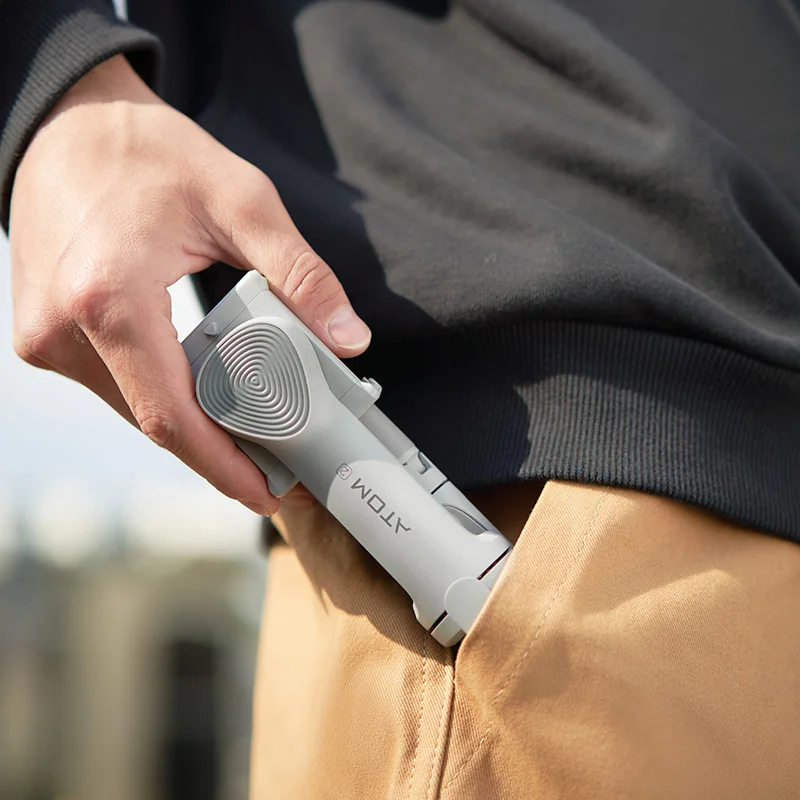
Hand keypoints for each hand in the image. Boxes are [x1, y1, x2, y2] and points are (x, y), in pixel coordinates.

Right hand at [8, 54, 370, 515]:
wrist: (67, 122)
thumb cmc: (148, 152)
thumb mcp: (242, 200)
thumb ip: (301, 274)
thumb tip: (349, 340)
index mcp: (109, 297)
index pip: (172, 416)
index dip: (222, 466)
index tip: (264, 492)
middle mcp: (63, 328)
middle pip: (155, 421)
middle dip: (217, 450)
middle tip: (273, 461)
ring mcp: (44, 335)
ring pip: (133, 409)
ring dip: (191, 424)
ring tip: (248, 426)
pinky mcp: (43, 333)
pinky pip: (114, 385)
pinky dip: (162, 396)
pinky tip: (202, 394)